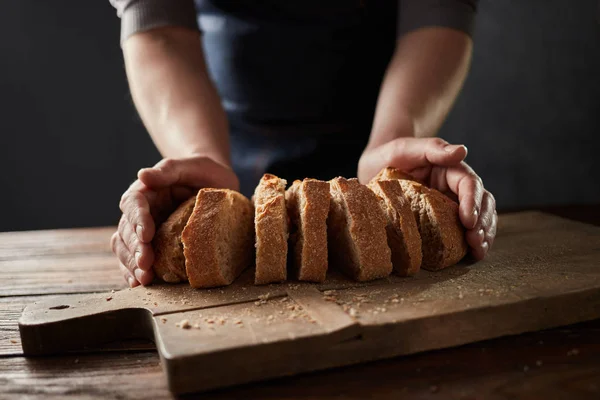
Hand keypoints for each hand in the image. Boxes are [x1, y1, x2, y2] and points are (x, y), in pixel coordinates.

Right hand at [110, 156, 238, 286]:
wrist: (217, 185)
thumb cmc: (204, 173)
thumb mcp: (193, 166)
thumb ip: (169, 170)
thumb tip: (142, 175)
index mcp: (147, 190)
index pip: (134, 203)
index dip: (137, 219)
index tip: (146, 235)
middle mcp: (141, 212)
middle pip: (127, 229)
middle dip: (134, 248)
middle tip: (145, 264)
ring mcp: (145, 230)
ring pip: (125, 247)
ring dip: (131, 264)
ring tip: (144, 278)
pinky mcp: (153, 245)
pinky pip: (136, 259)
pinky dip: (133, 271)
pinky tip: (138, 283)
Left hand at [358, 137, 496, 260]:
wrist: (376, 168)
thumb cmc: (391, 156)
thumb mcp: (406, 149)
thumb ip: (433, 148)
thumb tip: (463, 151)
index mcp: (451, 169)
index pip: (470, 184)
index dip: (473, 202)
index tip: (468, 221)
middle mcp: (456, 187)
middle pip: (482, 202)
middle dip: (483, 222)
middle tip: (475, 240)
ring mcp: (452, 204)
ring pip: (479, 218)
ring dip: (483, 234)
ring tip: (478, 251)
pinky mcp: (444, 219)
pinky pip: (463, 231)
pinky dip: (472, 243)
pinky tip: (473, 255)